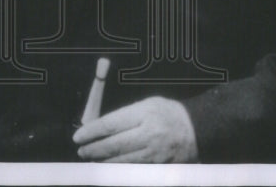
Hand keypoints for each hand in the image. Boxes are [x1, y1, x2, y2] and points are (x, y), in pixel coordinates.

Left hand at [72, 96, 198, 162]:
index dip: (91, 132)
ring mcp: (156, 153)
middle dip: (93, 150)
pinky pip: (134, 171)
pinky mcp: (160, 167)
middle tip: (82, 152)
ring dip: (103, 162)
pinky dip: (119, 170)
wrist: (196, 129)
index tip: (78, 137)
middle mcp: (150, 134)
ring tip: (92, 159)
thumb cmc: (168, 113)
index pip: (110, 124)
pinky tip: (110, 167)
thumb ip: (125, 115)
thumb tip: (99, 126)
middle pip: (113, 145)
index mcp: (145, 113)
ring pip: (121, 162)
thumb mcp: (148, 104)